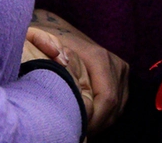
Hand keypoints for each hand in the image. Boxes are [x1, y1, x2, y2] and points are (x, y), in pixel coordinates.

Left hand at [30, 9, 128, 132]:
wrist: (57, 28)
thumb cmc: (47, 43)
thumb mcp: (40, 43)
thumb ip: (46, 48)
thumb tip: (61, 61)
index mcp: (98, 57)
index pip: (107, 99)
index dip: (93, 119)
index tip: (76, 128)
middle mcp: (115, 63)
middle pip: (113, 107)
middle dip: (95, 124)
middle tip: (76, 132)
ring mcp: (121, 69)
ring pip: (117, 109)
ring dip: (100, 122)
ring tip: (80, 126)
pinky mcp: (121, 75)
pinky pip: (119, 104)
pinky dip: (105, 115)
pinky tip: (87, 118)